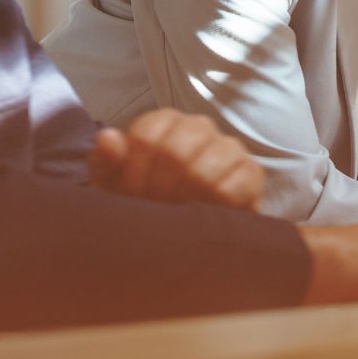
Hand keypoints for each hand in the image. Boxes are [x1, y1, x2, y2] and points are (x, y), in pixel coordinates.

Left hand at [87, 108, 262, 211]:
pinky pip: (234, 186)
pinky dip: (216, 206)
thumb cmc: (143, 205)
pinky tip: (204, 215)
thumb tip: (108, 137)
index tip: (129, 198)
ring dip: (184, 202)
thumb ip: (106, 163)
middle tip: (153, 212)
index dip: (133, 173)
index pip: (146, 136)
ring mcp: (227, 147)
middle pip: (173, 153)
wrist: (180, 236)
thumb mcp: (113, 188)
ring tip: (176, 217)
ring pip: (203, 171)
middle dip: (156, 191)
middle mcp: (198, 127)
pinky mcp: (250, 172)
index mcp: (163, 122)